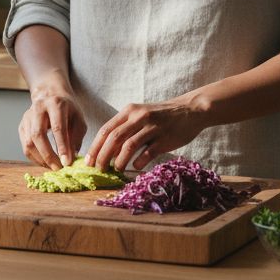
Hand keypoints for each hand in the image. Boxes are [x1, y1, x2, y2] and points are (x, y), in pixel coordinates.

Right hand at [19, 78, 86, 169]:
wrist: (50, 95)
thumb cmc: (67, 110)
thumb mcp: (78, 119)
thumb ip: (75, 138)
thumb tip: (70, 159)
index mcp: (55, 104)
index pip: (57, 128)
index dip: (62, 146)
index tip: (67, 162)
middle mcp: (38, 108)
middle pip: (38, 135)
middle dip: (48, 155)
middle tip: (58, 168)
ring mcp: (27, 117)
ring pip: (28, 142)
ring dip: (40, 159)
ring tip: (52, 167)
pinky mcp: (22, 125)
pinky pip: (25, 146)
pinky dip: (34, 158)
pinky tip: (45, 162)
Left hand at [85, 98, 208, 171]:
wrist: (190, 110)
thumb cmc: (161, 116)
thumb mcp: (140, 116)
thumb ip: (125, 130)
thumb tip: (107, 152)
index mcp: (129, 111)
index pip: (106, 130)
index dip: (95, 147)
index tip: (88, 161)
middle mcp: (139, 117)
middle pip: (114, 138)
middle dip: (103, 156)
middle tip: (99, 169)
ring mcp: (152, 127)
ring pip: (129, 145)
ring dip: (119, 161)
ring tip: (116, 170)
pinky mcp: (165, 138)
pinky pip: (148, 152)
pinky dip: (138, 162)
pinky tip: (135, 167)